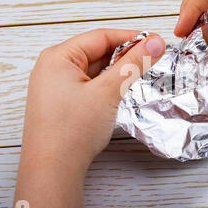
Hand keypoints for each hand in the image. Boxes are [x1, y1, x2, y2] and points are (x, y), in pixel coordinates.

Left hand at [12, 29, 164, 207]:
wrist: (52, 171)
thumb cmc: (71, 131)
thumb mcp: (108, 92)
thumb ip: (133, 64)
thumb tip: (154, 43)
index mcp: (57, 57)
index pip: (101, 37)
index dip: (131, 38)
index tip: (155, 43)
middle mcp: (52, 68)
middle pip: (97, 52)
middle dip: (125, 56)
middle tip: (151, 60)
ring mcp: (54, 87)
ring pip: (93, 71)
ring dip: (116, 72)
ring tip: (138, 77)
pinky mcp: (60, 104)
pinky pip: (87, 86)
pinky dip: (105, 86)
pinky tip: (119, 93)